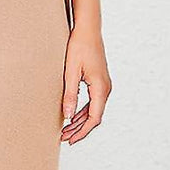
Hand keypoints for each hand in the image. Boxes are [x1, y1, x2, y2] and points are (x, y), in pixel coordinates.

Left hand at [61, 25, 111, 144]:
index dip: (82, 132)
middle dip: (79, 129)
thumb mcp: (70, 72)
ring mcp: (104, 85)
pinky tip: (72, 115)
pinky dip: (83, 111)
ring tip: (65, 129)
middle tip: (64, 137)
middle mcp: (105, 88)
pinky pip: (93, 102)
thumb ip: (70, 95)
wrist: (88, 30)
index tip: (70, 140)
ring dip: (80, 121)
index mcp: (100, 88)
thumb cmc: (79, 47)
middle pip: (94, 117)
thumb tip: (68, 116)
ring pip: (94, 110)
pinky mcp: (99, 81)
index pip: (93, 118)